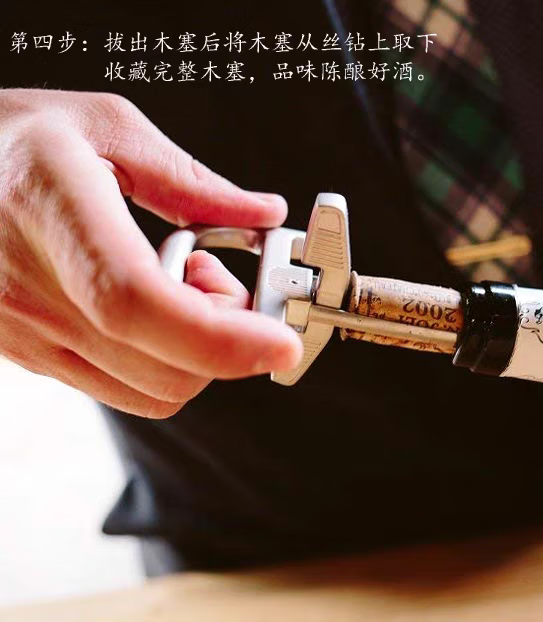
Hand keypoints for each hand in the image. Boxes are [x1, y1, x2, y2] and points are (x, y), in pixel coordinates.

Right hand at [0, 88, 301, 417]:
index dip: (220, 337)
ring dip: (198, 350)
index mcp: (51, 211)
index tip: (280, 344)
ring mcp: (27, 333)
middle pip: (163, 367)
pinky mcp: (32, 354)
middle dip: (228, 337)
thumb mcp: (105, 128)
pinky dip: (165, 361)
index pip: (136, 301)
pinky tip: (153, 307)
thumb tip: (261, 212)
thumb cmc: (14, 141)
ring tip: (182, 284)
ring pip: (152, 391)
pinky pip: (124, 389)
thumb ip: (190, 179)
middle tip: (222, 278)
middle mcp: (30, 290)